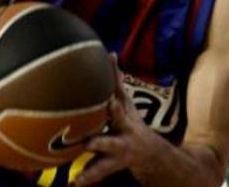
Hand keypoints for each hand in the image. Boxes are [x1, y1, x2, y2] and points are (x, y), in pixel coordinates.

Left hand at [75, 55, 165, 185]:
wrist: (152, 156)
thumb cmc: (131, 125)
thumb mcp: (128, 104)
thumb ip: (116, 83)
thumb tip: (110, 54)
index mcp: (125, 112)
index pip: (119, 90)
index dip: (115, 78)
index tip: (109, 63)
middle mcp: (125, 127)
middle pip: (119, 116)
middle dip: (114, 110)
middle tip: (107, 102)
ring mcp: (120, 146)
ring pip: (108, 145)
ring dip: (97, 143)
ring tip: (86, 144)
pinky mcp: (112, 164)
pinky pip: (98, 171)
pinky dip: (87, 176)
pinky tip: (75, 181)